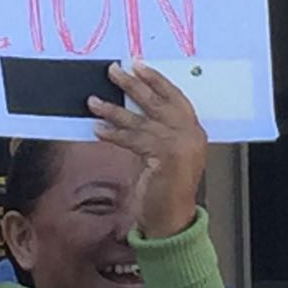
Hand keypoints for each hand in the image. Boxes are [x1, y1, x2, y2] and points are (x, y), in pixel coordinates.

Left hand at [88, 61, 205, 238]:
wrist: (171, 221)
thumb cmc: (165, 190)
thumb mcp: (164, 155)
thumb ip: (155, 132)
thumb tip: (130, 109)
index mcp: (194, 132)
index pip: (175, 97)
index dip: (156, 80)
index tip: (138, 65)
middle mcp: (191, 136)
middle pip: (158, 102)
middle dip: (134, 85)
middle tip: (114, 70)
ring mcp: (180, 146)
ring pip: (141, 120)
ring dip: (114, 109)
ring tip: (93, 101)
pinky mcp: (164, 158)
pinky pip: (133, 139)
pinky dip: (113, 133)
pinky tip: (97, 128)